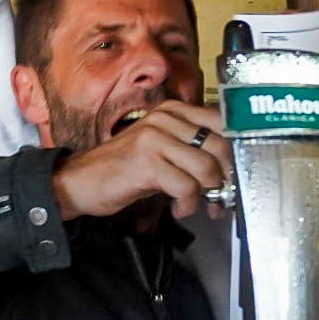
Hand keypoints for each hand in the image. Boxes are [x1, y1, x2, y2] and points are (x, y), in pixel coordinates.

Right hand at [51, 102, 232, 222]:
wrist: (81, 181)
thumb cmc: (126, 168)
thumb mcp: (163, 148)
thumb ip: (193, 148)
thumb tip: (230, 167)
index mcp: (173, 110)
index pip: (222, 122)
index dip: (235, 151)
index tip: (237, 173)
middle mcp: (165, 119)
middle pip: (220, 145)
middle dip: (226, 177)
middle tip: (221, 195)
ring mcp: (155, 138)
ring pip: (206, 166)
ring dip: (208, 192)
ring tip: (199, 203)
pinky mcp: (146, 162)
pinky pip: (186, 186)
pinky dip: (188, 203)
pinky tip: (180, 208)